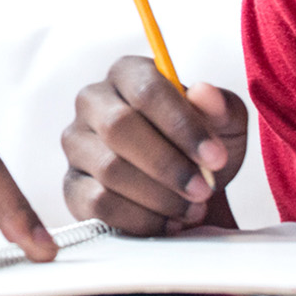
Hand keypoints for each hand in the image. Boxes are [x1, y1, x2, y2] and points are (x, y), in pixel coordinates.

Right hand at [62, 56, 247, 234]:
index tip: (216, 157)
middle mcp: (93, 101)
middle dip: (168, 164)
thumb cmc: (198, 149)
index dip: (183, 125)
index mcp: (127, 74)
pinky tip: (168, 222)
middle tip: (203, 190)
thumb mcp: (223, 126)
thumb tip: (204, 93)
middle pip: (119, 126)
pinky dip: (140, 219)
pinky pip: (97, 203)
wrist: (185, 192)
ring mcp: (77, 143)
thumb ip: (220, 107)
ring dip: (159, 196)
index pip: (146, 89)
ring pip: (108, 168)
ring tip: (192, 209)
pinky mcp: (72, 185)